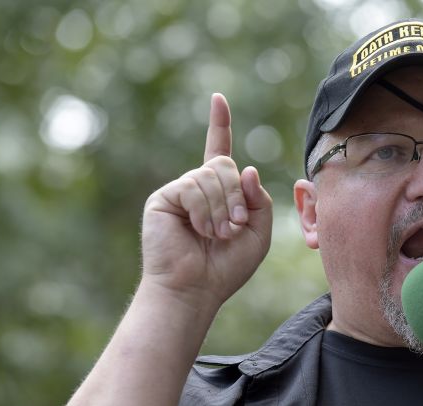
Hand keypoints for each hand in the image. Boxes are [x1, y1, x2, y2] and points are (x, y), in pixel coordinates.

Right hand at [140, 93, 272, 307]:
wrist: (195, 289)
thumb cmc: (225, 267)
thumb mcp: (258, 233)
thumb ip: (259, 200)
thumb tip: (247, 169)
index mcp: (218, 192)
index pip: (219, 150)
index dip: (219, 124)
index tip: (218, 99)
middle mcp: (196, 187)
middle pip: (224, 164)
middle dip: (236, 194)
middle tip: (234, 226)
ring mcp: (179, 191)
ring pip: (210, 175)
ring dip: (222, 207)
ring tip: (217, 234)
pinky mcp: (163, 198)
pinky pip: (193, 186)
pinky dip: (204, 210)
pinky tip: (199, 230)